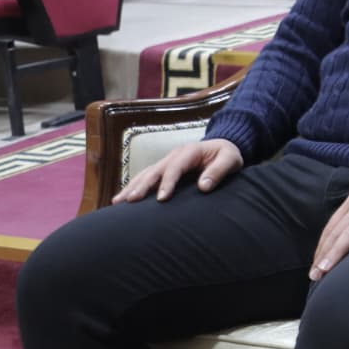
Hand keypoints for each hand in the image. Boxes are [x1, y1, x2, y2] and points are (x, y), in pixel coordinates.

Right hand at [112, 138, 243, 203]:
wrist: (223, 147)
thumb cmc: (227, 155)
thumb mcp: (230, 159)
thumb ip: (219, 171)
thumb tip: (204, 187)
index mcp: (190, 151)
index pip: (175, 167)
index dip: (167, 182)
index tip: (161, 198)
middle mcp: (174, 155)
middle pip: (155, 170)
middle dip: (142, 185)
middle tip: (131, 201)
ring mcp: (166, 161)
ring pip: (145, 173)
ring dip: (132, 187)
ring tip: (117, 202)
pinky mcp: (163, 169)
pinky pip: (145, 177)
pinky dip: (133, 186)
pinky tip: (121, 199)